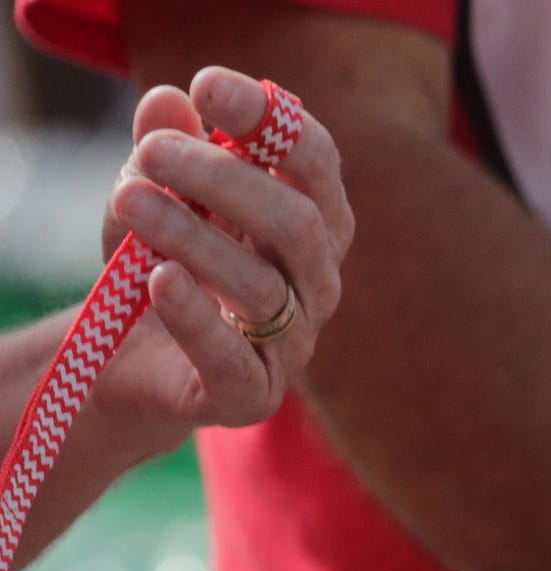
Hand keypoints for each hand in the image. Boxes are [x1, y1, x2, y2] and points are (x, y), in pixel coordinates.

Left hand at [92, 67, 351, 461]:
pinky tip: (159, 280)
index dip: (272, 122)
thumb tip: (169, 101)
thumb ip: (164, 149)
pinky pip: (235, 363)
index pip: (316, 165)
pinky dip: (197, 320)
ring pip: (262, 288)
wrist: (129, 363)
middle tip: (152, 154)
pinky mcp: (249, 397)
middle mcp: (315, 283)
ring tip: (127, 201)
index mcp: (310, 224)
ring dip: (191, 237)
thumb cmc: (158, 266)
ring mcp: (291, 345)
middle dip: (223, 179)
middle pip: (299, 224)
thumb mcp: (152, 195)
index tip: (209, 87)